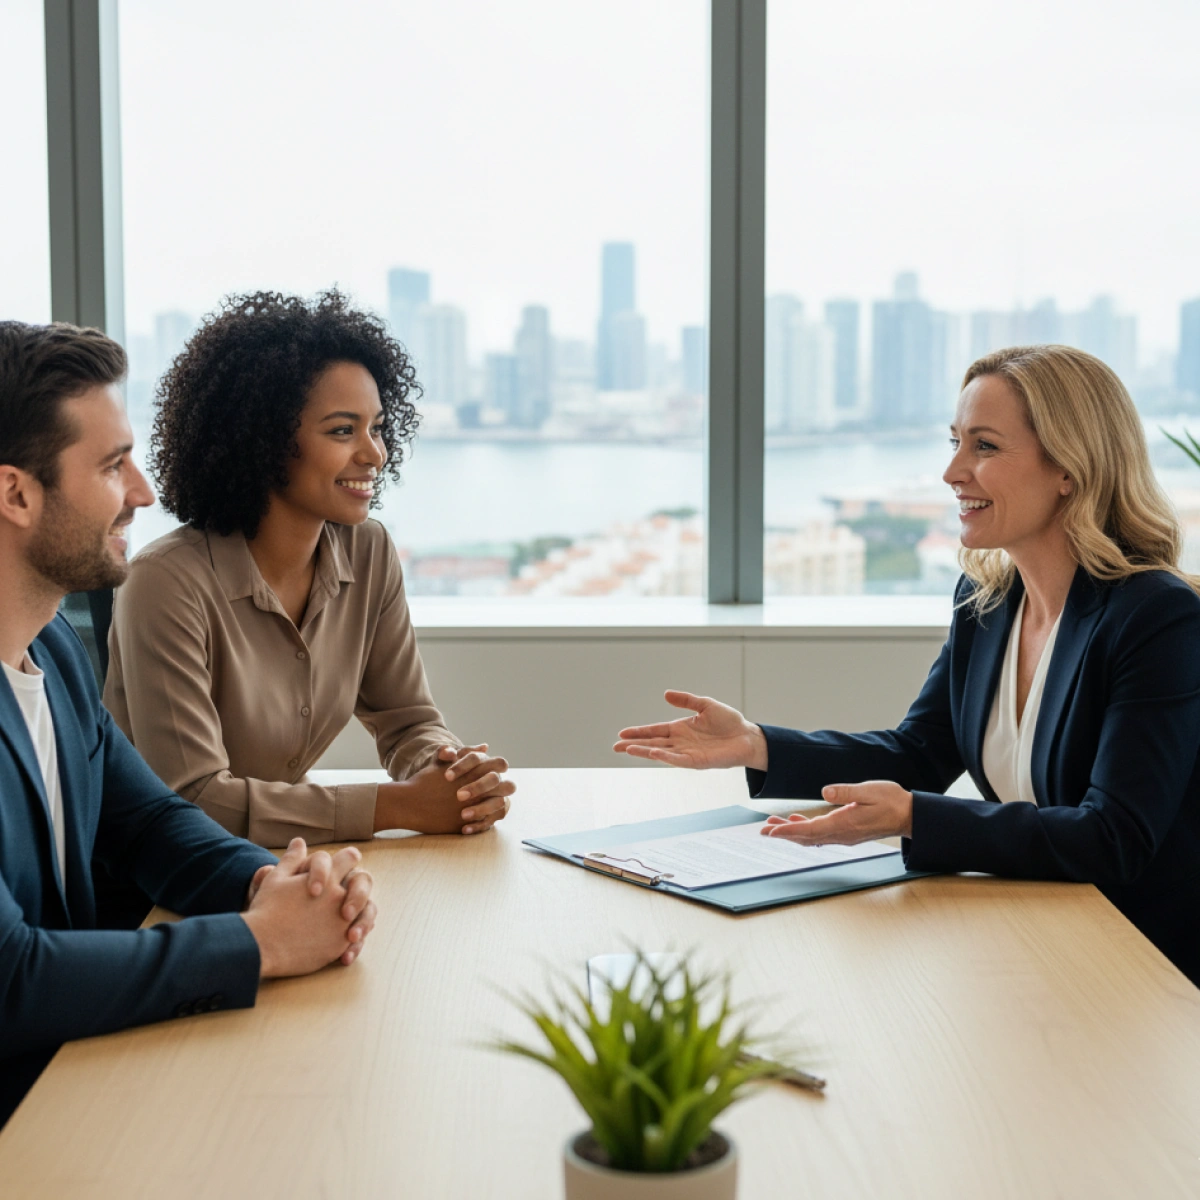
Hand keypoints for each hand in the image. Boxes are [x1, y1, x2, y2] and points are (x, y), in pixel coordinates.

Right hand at [241, 838, 364, 977]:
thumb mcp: (277, 878)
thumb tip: (299, 841)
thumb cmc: (266, 909)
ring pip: (363, 911)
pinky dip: (350, 938)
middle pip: (362, 882)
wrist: (261, 946)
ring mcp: (342, 922)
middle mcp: (340, 897)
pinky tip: (338, 940)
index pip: (349, 858)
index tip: (345, 863)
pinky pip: (354, 938)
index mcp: (327, 878)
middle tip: (346, 891)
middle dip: (357, 886)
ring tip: (342, 919)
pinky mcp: (339, 945)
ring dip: (356, 912)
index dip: (347, 859)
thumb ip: (293, 859)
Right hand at [376, 746, 513, 835]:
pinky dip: (485, 821)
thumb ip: (466, 754)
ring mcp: (475, 805)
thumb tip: (485, 746)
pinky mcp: (468, 822)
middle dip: (504, 787)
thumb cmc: (425, 781)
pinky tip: (477, 820)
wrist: (408, 804)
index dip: (500, 768)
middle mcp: (478, 787)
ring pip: (501, 804)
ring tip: (488, 805)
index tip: (494, 773)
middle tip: (495, 791)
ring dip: (496, 804)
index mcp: (473, 770)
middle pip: (507, 785)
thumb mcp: (443, 763)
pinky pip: (487, 822)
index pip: (500, 764)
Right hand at [613, 691, 768, 770]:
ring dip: (644, 751)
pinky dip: (665, 757)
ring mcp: (687, 753)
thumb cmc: (729, 721)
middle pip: (652, 743)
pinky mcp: (697, 762)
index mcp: (680, 729)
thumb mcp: (705, 705)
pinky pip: (678, 760)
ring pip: (660, 753)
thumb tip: (666, 694)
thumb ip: (686, 700)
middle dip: (634, 744)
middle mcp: (680, 742)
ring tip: (627, 750)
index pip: (654, 731)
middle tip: (616, 746)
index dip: (638, 732)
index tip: (622, 733)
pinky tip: (653, 753)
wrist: (747, 736)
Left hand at [761, 781, 913, 844]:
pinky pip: (821, 834)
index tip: (771, 831)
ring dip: (792, 832)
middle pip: (806, 836)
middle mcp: (842, 833)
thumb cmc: (892, 801)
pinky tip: (798, 823)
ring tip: (774, 825)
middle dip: (783, 833)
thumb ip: (846, 792)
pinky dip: (806, 830)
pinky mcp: (847, 832)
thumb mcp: (869, 791)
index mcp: (844, 823)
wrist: (909, 815)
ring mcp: (844, 835)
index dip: (788, 831)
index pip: (810, 830)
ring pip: (812, 837)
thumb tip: (824, 792)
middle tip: (763, 830)